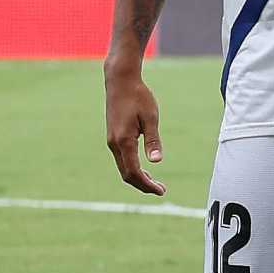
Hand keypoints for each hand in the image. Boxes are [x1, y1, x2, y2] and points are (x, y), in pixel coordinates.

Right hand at [103, 66, 165, 193]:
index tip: (161, 191)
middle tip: (161, 190)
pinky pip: (122, 159)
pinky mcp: (113, 136)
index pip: (134, 172)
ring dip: (138, 177)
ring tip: (155, 183)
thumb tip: (157, 161)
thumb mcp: (151, 118)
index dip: (147, 185)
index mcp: (124, 141)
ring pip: (123, 167)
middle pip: (126, 174)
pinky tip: (145, 168)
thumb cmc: (138, 97)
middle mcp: (114, 144)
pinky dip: (132, 168)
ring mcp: (112, 141)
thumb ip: (153, 141)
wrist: (120, 81)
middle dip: (143, 185)